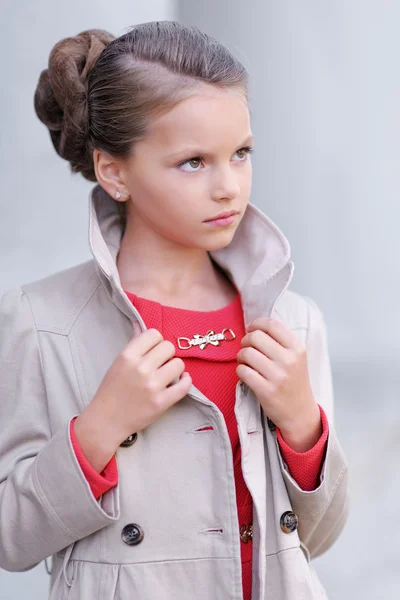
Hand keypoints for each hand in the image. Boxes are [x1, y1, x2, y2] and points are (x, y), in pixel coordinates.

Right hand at [74, 321, 192, 471]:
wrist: (105, 421)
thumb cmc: (111, 390)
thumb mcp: (117, 363)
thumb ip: (132, 344)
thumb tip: (139, 324)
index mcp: (127, 356)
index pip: (154, 334)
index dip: (156, 342)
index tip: (153, 351)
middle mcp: (140, 368)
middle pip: (169, 347)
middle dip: (167, 355)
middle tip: (161, 365)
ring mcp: (152, 386)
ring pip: (179, 364)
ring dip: (175, 369)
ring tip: (167, 375)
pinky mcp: (161, 402)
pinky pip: (185, 385)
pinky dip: (186, 382)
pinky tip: (180, 382)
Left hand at [236, 317, 321, 451]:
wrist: (300, 412)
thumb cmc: (294, 381)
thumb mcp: (296, 358)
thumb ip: (280, 342)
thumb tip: (254, 328)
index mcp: (297, 349)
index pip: (272, 324)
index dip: (257, 323)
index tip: (251, 329)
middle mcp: (289, 360)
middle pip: (256, 336)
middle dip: (246, 340)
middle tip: (246, 348)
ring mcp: (278, 376)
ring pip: (246, 353)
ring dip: (241, 356)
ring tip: (245, 362)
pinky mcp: (266, 390)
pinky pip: (242, 371)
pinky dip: (240, 370)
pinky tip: (246, 373)